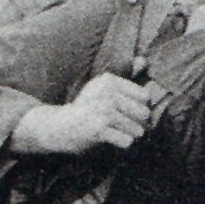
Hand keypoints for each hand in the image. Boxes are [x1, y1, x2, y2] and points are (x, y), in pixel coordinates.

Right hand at [13, 72, 153, 156]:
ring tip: (116, 130)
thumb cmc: (88, 107)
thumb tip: (144, 61)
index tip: (127, 111)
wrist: (60, 126)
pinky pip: (126, 140)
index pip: (144, 96)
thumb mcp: (103, 87)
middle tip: (123, 124)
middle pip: (143, 113)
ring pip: (136, 128)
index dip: (139, 107)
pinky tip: (111, 137)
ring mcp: (103, 111)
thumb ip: (126, 75)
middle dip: (137, 122)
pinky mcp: (99, 129)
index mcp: (109, 81)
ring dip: (130, 134)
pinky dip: (122, 142)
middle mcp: (107, 93)